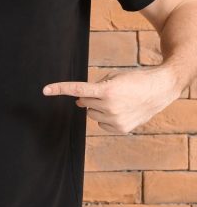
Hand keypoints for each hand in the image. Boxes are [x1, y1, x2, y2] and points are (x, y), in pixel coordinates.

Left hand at [42, 66, 182, 133]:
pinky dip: (106, 118)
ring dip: (98, 107)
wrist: (160, 89)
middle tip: (109, 92)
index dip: (59, 89)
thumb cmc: (134, 80)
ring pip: (91, 113)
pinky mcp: (121, 129)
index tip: (44, 90)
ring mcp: (115, 120)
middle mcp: (109, 107)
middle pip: (84, 102)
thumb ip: (93, 88)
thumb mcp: (112, 77)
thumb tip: (79, 103)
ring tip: (118, 101)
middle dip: (91, 97)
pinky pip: (101, 124)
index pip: (77, 89)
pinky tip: (120, 111)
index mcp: (106, 90)